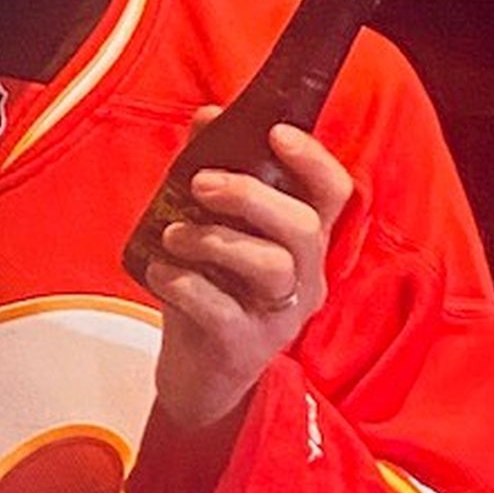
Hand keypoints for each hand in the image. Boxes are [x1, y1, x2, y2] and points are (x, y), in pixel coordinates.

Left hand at [147, 113, 352, 431]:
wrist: (198, 376)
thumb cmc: (211, 289)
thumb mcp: (213, 229)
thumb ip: (212, 172)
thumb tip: (207, 116)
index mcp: (303, 242)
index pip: (333, 194)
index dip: (313, 158)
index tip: (276, 132)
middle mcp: (304, 277)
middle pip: (303, 227)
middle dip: (250, 195)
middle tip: (200, 183)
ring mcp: (279, 316)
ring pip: (270, 266)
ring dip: (214, 238)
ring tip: (173, 234)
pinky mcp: (244, 347)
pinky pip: (222, 310)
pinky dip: (183, 283)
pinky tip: (160, 272)